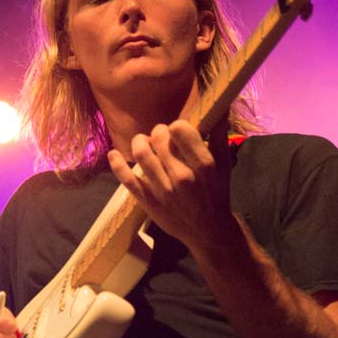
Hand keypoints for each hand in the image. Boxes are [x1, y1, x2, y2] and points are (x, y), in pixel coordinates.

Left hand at [107, 119, 235, 253]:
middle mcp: (182, 177)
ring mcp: (163, 190)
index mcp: (203, 165)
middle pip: (159, 139)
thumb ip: (219, 134)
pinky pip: (127, 179)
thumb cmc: (216, 195)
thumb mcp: (224, 165)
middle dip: (159, 132)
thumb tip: (219, 105)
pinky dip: (117, 163)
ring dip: (140, 141)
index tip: (177, 130)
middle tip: (161, 137)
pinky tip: (114, 154)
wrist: (207, 231)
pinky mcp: (148, 201)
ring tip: (145, 142)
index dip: (176, 125)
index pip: (180, 130)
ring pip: (142, 153)